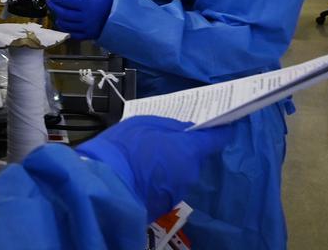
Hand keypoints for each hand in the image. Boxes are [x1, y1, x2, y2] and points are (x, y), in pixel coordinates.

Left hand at [48, 0, 112, 40]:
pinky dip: (65, 29)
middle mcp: (84, 18)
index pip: (66, 1)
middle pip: (63, 13)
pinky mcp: (87, 36)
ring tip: (55, 12)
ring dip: (57, 18)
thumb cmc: (107, 2)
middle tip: (49, 1)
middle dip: (53, 6)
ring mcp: (86, 29)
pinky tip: (62, 23)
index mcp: (87, 6)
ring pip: (66, 25)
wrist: (120, 17)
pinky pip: (72, 34)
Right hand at [77, 116, 232, 220]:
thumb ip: (169, 126)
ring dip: (170, 164)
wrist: (105, 183)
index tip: (222, 124)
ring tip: (146, 158)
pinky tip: (142, 174)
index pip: (217, 139)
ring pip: (181, 172)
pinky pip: (168, 186)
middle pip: (194, 156)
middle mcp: (190, 172)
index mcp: (188, 149)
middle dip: (183, 148)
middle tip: (162, 139)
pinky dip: (160, 179)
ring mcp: (179, 191)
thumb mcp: (145, 123)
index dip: (220, 130)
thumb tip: (186, 130)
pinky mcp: (165, 204)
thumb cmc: (125, 147)